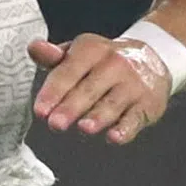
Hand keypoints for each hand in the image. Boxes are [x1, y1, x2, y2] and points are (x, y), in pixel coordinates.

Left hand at [28, 32, 170, 145]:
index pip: (68, 71)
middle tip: (55, 124)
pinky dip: (125, 128)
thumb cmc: (103, 61)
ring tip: (83, 128)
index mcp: (91, 49)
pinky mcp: (148, 103)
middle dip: (70, 107)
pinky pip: (135, 117)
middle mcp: (113, 64)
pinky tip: (114, 137)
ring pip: (112, 103)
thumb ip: (54, 56)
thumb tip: (33, 48)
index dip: (53, 92)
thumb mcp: (79, 52)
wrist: (151, 59)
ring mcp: (132, 84)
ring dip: (97, 117)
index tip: (40, 110)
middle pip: (88, 89)